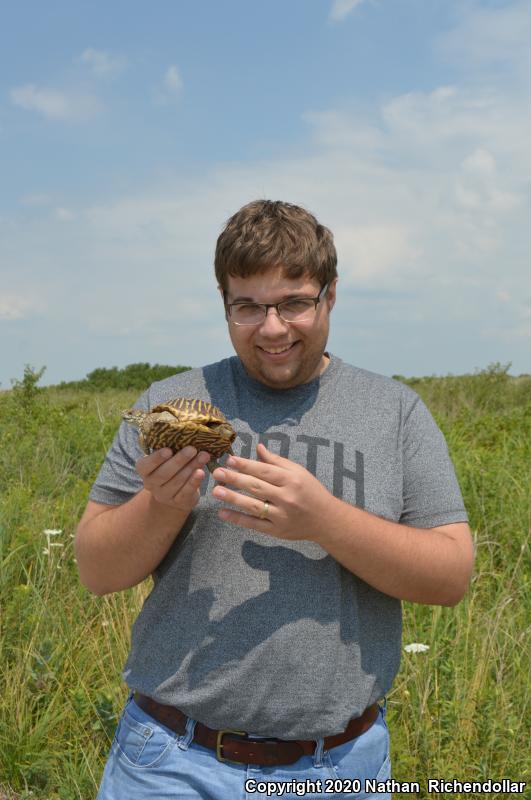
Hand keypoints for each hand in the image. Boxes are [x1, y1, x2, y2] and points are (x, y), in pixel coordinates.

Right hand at [136, 446, 209, 511]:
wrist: (173, 493)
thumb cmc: (170, 468)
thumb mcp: (165, 459)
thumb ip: (170, 449)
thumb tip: (186, 432)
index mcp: (144, 470)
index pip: (145, 465)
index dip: (156, 458)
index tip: (168, 450)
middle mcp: (151, 484)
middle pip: (164, 473)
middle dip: (180, 460)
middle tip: (192, 449)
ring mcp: (164, 495)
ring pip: (177, 482)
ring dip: (191, 467)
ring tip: (204, 456)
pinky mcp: (178, 502)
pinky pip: (186, 492)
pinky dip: (194, 481)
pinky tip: (202, 472)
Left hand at [211, 443, 332, 540]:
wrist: (327, 520)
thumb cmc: (311, 491)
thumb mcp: (298, 472)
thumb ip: (277, 461)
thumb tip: (258, 448)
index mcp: (291, 480)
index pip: (264, 471)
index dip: (246, 465)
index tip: (229, 460)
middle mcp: (286, 497)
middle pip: (256, 487)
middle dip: (235, 479)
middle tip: (216, 472)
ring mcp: (281, 516)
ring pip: (253, 506)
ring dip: (233, 498)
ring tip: (216, 491)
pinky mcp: (277, 531)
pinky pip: (255, 525)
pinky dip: (238, 519)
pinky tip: (223, 513)